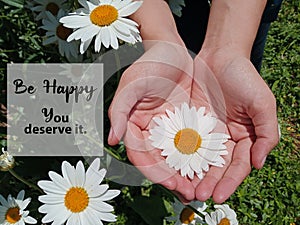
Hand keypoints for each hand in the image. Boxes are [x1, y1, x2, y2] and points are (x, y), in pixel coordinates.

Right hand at [108, 41, 196, 201]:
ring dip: (188, 174)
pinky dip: (200, 158)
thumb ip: (120, 110)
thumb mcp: (132, 83)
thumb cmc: (149, 64)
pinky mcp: (187, 124)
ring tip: (202, 188)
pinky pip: (194, 144)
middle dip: (174, 179)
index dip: (153, 171)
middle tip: (190, 193)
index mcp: (135, 125)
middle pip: (161, 162)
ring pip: (178, 157)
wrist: (173, 51)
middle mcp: (152, 131)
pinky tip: (212, 169)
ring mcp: (170, 129)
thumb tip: (113, 139)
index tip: (170, 183)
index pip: (141, 154)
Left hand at [192, 49, 278, 202]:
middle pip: (217, 167)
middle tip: (198, 196)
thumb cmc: (244, 77)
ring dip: (194, 175)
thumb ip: (267, 133)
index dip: (229, 182)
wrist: (220, 56)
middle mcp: (225, 138)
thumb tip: (259, 164)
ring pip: (200, 158)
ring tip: (186, 189)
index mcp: (244, 137)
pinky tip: (174, 168)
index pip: (238, 166)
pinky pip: (185, 142)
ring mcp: (206, 132)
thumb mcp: (263, 103)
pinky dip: (181, 156)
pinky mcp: (191, 123)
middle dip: (209, 183)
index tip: (219, 196)